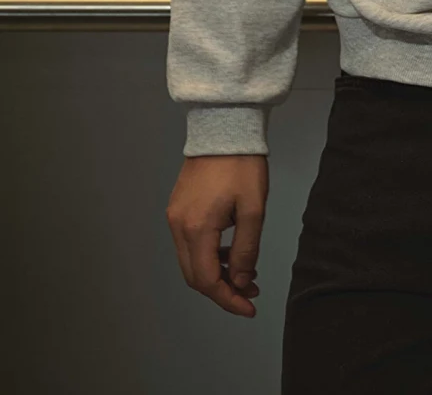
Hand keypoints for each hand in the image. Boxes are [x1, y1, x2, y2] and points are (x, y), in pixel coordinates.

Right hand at [166, 154, 268, 317]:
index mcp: (196, 229)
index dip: (228, 299)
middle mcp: (178, 227)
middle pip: (195, 276)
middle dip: (223, 290)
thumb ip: (246, 250)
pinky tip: (231, 251)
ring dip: (216, 273)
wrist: (224, 126)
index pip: (207, 280)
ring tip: (246, 273)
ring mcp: (174, 217)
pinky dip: (209, 255)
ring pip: (191, 261)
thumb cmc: (243, 165)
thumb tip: (240, 282)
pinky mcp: (177, 208)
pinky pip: (190, 244)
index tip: (250, 307)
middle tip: (251, 292)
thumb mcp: (254, 208)